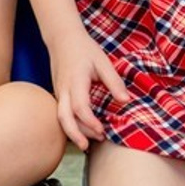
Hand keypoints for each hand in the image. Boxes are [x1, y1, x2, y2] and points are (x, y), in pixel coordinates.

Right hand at [49, 28, 130, 150]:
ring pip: (61, 118)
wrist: (62, 39)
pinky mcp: (58, 94)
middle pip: (64, 118)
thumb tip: (126, 101)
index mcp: (76, 81)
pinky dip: (70, 124)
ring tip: (88, 142)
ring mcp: (58, 93)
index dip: (90, 122)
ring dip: (73, 132)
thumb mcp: (103, 62)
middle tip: (90, 146)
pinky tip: (82, 130)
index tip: (103, 130)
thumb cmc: (84, 50)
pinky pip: (61, 113)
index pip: (80, 107)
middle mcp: (64, 90)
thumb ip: (114, 82)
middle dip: (76, 135)